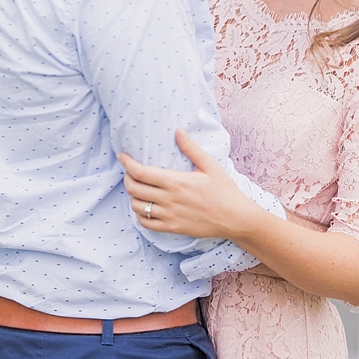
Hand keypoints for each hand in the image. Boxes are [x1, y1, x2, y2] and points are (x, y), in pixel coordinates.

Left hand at [118, 128, 259, 240]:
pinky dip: (139, 214)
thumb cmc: (225, 191)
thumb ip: (191, 148)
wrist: (237, 219)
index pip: (140, 172)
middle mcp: (169, 200)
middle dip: (126, 178)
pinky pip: (147, 223)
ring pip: (137, 206)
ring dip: (132, 196)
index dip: (126, 163)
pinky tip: (143, 207)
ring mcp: (170, 216)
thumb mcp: (210, 166)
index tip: (122, 156)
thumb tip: (178, 130)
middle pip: (134, 189)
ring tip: (136, 188)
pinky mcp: (173, 228)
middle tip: (129, 171)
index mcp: (176, 181)